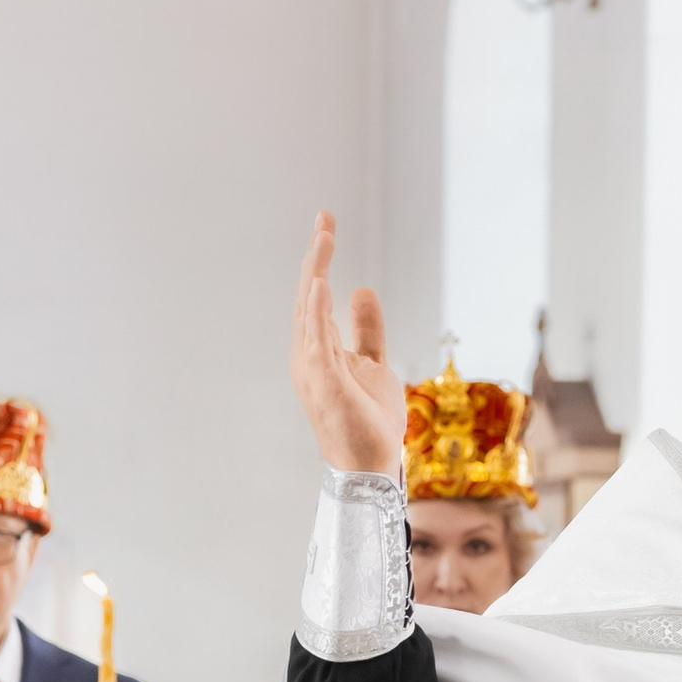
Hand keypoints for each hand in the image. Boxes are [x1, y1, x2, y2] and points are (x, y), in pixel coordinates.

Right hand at [291, 211, 403, 474]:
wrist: (370, 465)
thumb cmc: (368, 420)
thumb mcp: (373, 362)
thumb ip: (367, 328)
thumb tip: (362, 290)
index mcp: (317, 349)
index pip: (316, 295)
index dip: (320, 259)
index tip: (327, 224)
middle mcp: (308, 355)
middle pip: (308, 295)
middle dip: (316, 255)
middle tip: (325, 217)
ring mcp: (313, 369)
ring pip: (309, 311)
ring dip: (316, 272)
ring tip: (325, 238)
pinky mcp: (324, 383)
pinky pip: (317, 340)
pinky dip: (318, 311)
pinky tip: (324, 283)